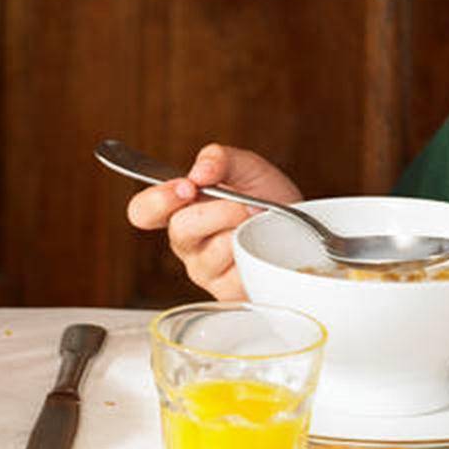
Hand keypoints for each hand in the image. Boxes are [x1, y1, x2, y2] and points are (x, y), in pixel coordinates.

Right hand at [125, 144, 302, 299]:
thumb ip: (219, 158)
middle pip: (180, 229)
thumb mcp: (247, 168)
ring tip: (259, 220)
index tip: (187, 187)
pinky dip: (254, 250)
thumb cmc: (270, 201)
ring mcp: (204, 269)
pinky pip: (235, 271)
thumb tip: (198, 172)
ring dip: (242, 229)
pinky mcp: (226, 291)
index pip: (143, 211)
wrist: (305, 230)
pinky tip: (261, 245)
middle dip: (218, 210)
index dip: (157, 199)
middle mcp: (186, 242)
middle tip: (244, 203)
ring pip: (212, 250)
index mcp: (180, 210)